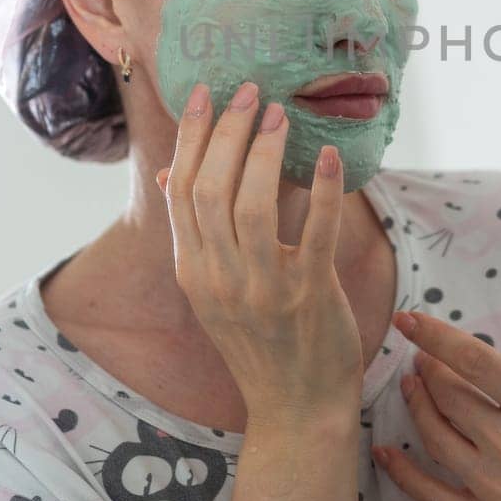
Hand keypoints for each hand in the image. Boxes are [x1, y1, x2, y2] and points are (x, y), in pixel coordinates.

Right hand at [160, 80, 362, 428]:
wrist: (296, 408)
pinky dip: (324, 191)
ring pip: (254, 206)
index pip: (182, 191)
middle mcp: (220, 278)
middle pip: (212, 190)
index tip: (205, 93)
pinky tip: (330, 157)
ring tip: (281, 113)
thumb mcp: (213, 290)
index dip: (192, 137)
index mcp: (193, 271)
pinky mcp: (310, 295)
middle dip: (230, 133)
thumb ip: (195, 234)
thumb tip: (169, 174)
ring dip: (268, 153)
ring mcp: (263, 289)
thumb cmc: (260, 341)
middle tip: (250, 91)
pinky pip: (316, 233)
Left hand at [371, 308, 500, 500]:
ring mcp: (500, 488)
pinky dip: (402, 471)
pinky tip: (387, 451)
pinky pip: (432, 495)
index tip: (408, 320)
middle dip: (428, 368)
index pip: (472, 360)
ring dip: (417, 406)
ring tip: (412, 386)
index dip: (433, 335)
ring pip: (436, 436)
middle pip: (448, 395)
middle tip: (422, 356)